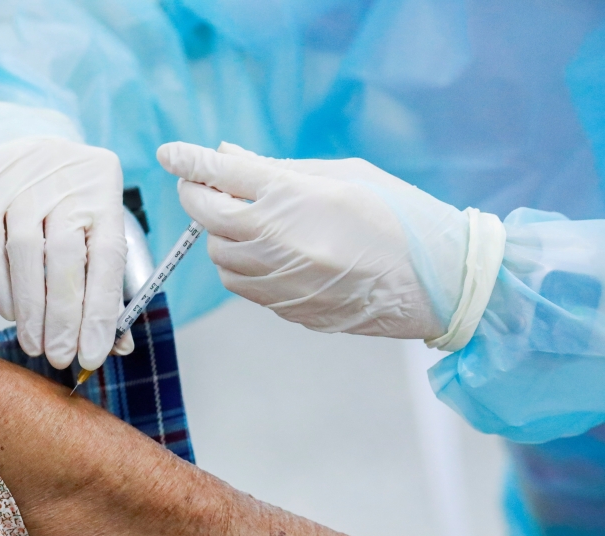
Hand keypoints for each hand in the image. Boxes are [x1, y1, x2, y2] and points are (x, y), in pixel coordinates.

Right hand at [0, 137, 130, 369]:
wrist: (18, 140)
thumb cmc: (66, 199)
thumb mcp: (96, 227)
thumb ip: (107, 285)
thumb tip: (116, 346)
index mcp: (103, 195)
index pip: (106, 258)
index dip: (101, 311)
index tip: (94, 353)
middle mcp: (66, 186)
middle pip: (65, 258)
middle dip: (64, 317)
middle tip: (60, 357)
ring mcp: (23, 185)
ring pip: (26, 254)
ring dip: (31, 309)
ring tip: (35, 344)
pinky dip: (0, 285)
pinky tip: (11, 313)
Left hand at [157, 141, 472, 339]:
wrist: (438, 283)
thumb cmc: (400, 218)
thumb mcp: (344, 174)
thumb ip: (277, 169)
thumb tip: (227, 157)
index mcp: (293, 196)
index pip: (221, 173)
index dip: (190, 161)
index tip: (170, 154)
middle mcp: (276, 239)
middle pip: (206, 216)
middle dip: (198, 197)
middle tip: (206, 186)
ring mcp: (278, 279)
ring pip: (219, 256)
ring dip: (222, 235)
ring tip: (251, 222)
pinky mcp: (285, 308)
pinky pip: (242, 285)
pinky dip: (242, 265)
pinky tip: (268, 253)